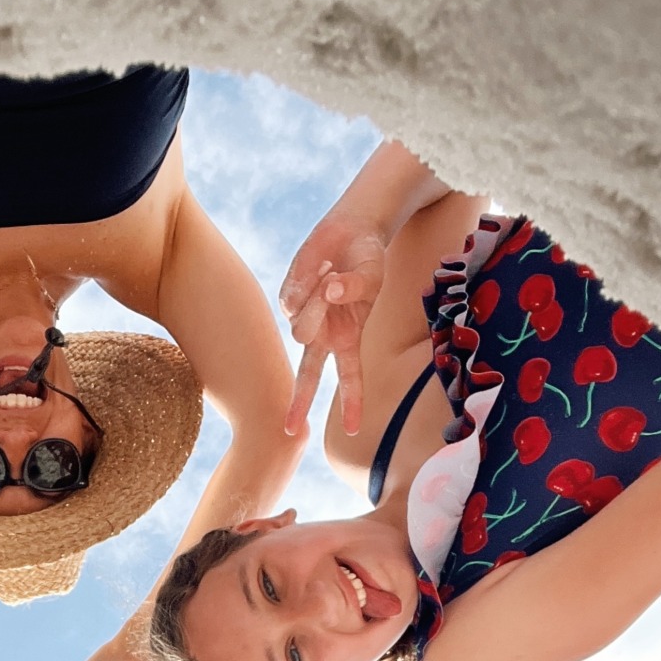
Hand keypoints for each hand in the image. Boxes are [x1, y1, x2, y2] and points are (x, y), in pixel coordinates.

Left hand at [279, 212, 388, 436]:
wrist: (351, 230)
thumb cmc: (368, 258)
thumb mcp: (372, 275)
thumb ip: (355, 288)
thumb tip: (331, 292)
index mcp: (348, 338)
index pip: (350, 376)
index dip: (353, 402)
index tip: (354, 430)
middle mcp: (324, 334)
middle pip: (308, 376)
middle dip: (300, 403)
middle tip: (290, 430)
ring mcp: (304, 317)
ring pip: (301, 328)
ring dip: (317, 303)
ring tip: (332, 274)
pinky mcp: (288, 297)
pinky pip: (292, 299)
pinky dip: (307, 281)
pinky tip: (321, 266)